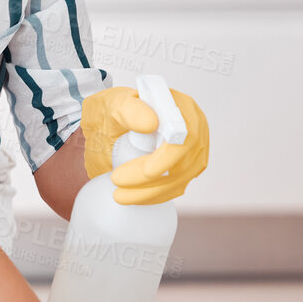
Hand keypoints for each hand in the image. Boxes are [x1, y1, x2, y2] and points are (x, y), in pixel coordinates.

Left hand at [81, 86, 208, 204]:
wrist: (108, 121)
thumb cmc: (113, 109)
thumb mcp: (114, 103)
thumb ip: (129, 110)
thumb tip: (151, 123)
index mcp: (181, 107)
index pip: (184, 136)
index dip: (169, 157)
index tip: (147, 172)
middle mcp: (194, 129)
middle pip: (183, 162)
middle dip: (151, 180)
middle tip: (117, 181)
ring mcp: (193, 149)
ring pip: (181, 180)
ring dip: (151, 193)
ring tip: (119, 195)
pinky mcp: (186, 166)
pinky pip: (176, 187)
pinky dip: (155, 196)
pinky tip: (134, 198)